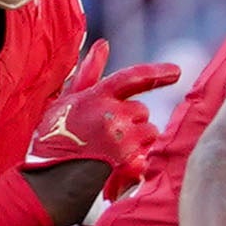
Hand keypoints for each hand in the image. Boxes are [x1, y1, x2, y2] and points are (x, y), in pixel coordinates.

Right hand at [26, 38, 181, 201]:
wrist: (49, 182)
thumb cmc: (55, 139)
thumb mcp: (67, 102)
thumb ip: (88, 72)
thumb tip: (103, 43)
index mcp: (97, 98)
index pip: (134, 77)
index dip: (158, 73)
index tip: (177, 72)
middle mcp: (113, 116)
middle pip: (142, 112)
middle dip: (133, 122)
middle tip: (108, 137)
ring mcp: (124, 142)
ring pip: (149, 134)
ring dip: (138, 141)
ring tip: (112, 153)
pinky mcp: (131, 165)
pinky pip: (149, 156)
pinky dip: (140, 161)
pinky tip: (121, 167)